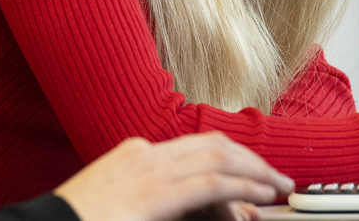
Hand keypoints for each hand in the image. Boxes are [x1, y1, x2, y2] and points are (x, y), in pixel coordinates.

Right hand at [53, 133, 293, 220]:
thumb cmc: (79, 220)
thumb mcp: (116, 203)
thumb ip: (147, 199)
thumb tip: (176, 206)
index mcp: (134, 154)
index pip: (194, 147)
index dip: (230, 158)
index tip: (251, 173)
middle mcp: (146, 154)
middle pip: (212, 144)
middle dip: (250, 159)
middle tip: (277, 177)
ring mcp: (150, 170)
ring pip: (219, 158)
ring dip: (256, 171)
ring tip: (279, 185)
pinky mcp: (157, 193)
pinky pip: (212, 184)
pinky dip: (244, 187)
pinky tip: (262, 195)